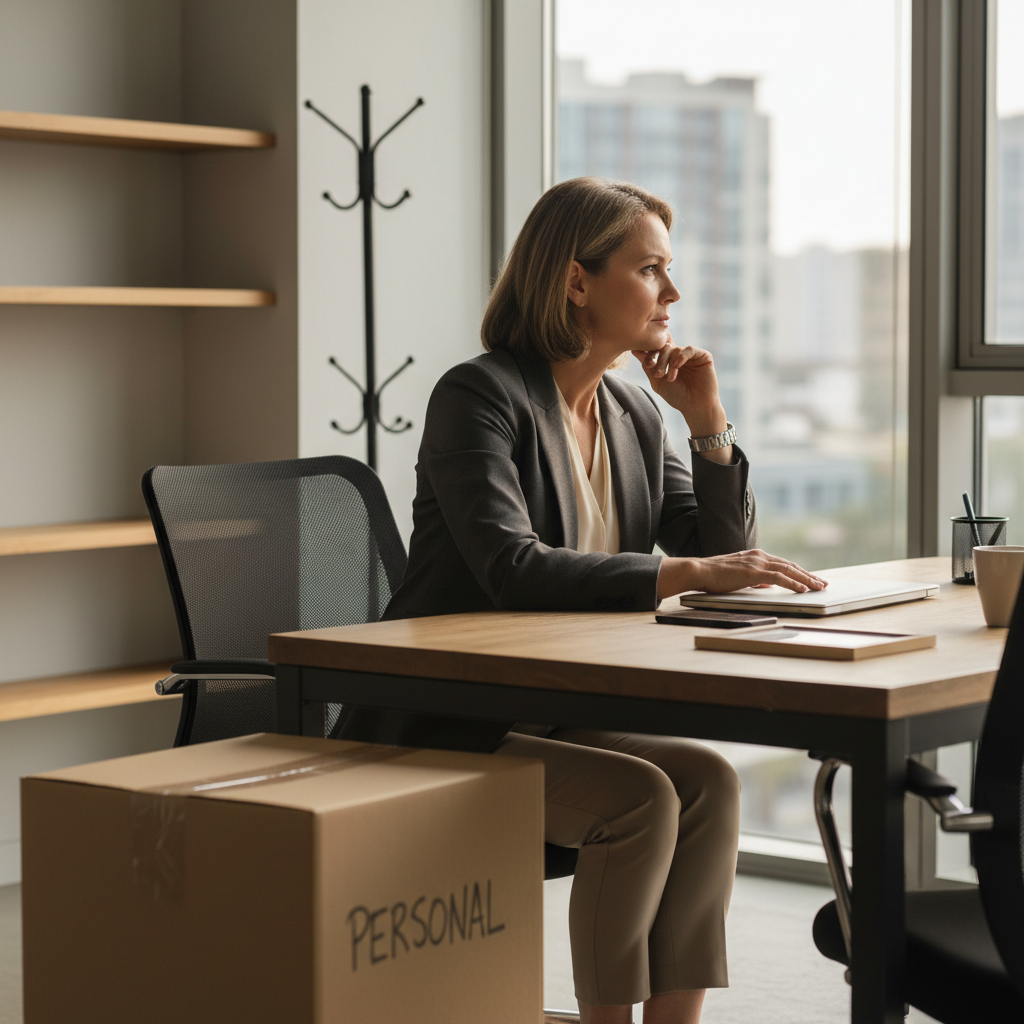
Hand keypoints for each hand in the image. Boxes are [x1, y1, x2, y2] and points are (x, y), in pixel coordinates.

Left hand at [632, 342, 725, 435]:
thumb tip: (634, 350)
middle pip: (665, 347)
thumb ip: (648, 366)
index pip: (658, 349)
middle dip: (659, 359)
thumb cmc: (677, 397)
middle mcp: (680, 356)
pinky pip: (689, 349)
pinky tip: (677, 366)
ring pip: (676, 349)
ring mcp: (691, 356)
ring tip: (670, 378)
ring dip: (670, 363)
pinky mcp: (703, 356)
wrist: (695, 406)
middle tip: (658, 374)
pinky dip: (681, 356)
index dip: (650, 353)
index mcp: (669, 361)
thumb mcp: (658, 382)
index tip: (647, 364)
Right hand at [657, 550, 827, 600]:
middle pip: (790, 565)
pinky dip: (793, 583)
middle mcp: (759, 556)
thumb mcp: (737, 576)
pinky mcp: (753, 572)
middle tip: (822, 583)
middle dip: (808, 575)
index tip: (811, 579)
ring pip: (789, 570)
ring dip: (807, 579)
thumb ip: (753, 579)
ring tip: (819, 587)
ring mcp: (757, 563)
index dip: (799, 572)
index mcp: (755, 556)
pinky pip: (779, 578)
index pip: (783, 564)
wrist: (699, 570)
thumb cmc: (713, 576)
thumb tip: (765, 585)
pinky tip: (803, 589)